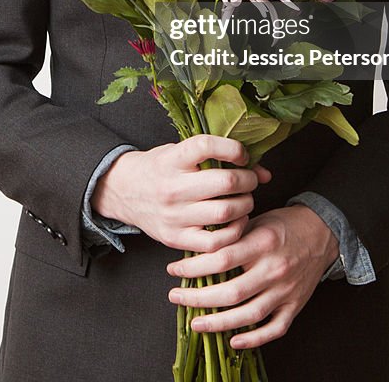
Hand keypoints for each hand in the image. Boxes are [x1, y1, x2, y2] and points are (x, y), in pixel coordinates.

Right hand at [91, 134, 271, 252]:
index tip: (241, 155)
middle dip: (248, 180)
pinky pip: (215, 242)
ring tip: (244, 200)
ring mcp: (174, 216)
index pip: (206, 146)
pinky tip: (235, 221)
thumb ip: (218, 157)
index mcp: (172, 159)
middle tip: (249, 180)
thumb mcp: (180, 152)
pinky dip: (234, 232)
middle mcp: (172, 187)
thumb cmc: (160, 168)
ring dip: (245, 205)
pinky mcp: (176, 238)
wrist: (124, 191)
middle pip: (225, 182)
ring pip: (225, 212)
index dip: (233, 149)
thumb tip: (264, 173)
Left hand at [165, 205, 338, 349]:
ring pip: (248, 315)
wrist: (323, 232)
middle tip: (175, 297)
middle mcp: (274, 269)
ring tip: (196, 322)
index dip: (193, 268)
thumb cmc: (285, 225)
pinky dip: (253, 339)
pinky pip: (274, 329)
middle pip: (230, 292)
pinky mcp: (295, 306)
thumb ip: (234, 235)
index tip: (174, 270)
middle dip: (197, 298)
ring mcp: (285, 291)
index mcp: (263, 243)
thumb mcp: (259, 220)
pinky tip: (233, 341)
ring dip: (218, 323)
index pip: (221, 259)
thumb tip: (200, 250)